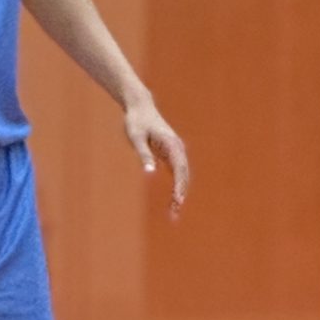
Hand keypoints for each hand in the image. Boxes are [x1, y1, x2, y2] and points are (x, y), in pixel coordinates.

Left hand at [124, 94, 189, 214]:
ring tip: (173, 213)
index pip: (179, 168)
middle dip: (181, 194)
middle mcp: (178, 148)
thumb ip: (144, 154)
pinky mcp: (170, 155)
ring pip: (182, 177)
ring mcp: (176, 152)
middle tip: (174, 212)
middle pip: (183, 175)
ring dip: (180, 194)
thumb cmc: (136, 121)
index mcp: (172, 144)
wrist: (140, 106)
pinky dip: (176, 188)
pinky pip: (176, 174)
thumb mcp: (136, 137)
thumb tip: (149, 173)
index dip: (179, 185)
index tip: (177, 200)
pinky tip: (172, 202)